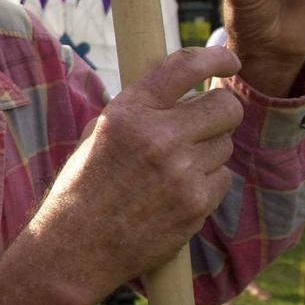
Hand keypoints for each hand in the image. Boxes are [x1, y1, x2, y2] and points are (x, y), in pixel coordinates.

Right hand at [30, 46, 243, 304]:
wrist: (76, 246)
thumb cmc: (83, 186)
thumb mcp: (99, 133)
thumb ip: (139, 108)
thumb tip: (183, 86)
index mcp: (128, 112)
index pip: (184, 67)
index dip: (215, 58)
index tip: (228, 60)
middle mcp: (158, 137)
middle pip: (224, 106)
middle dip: (222, 110)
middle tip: (209, 119)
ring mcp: (181, 172)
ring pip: (225, 144)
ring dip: (210, 150)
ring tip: (176, 167)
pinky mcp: (196, 204)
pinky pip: (223, 179)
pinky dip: (207, 183)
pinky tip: (177, 192)